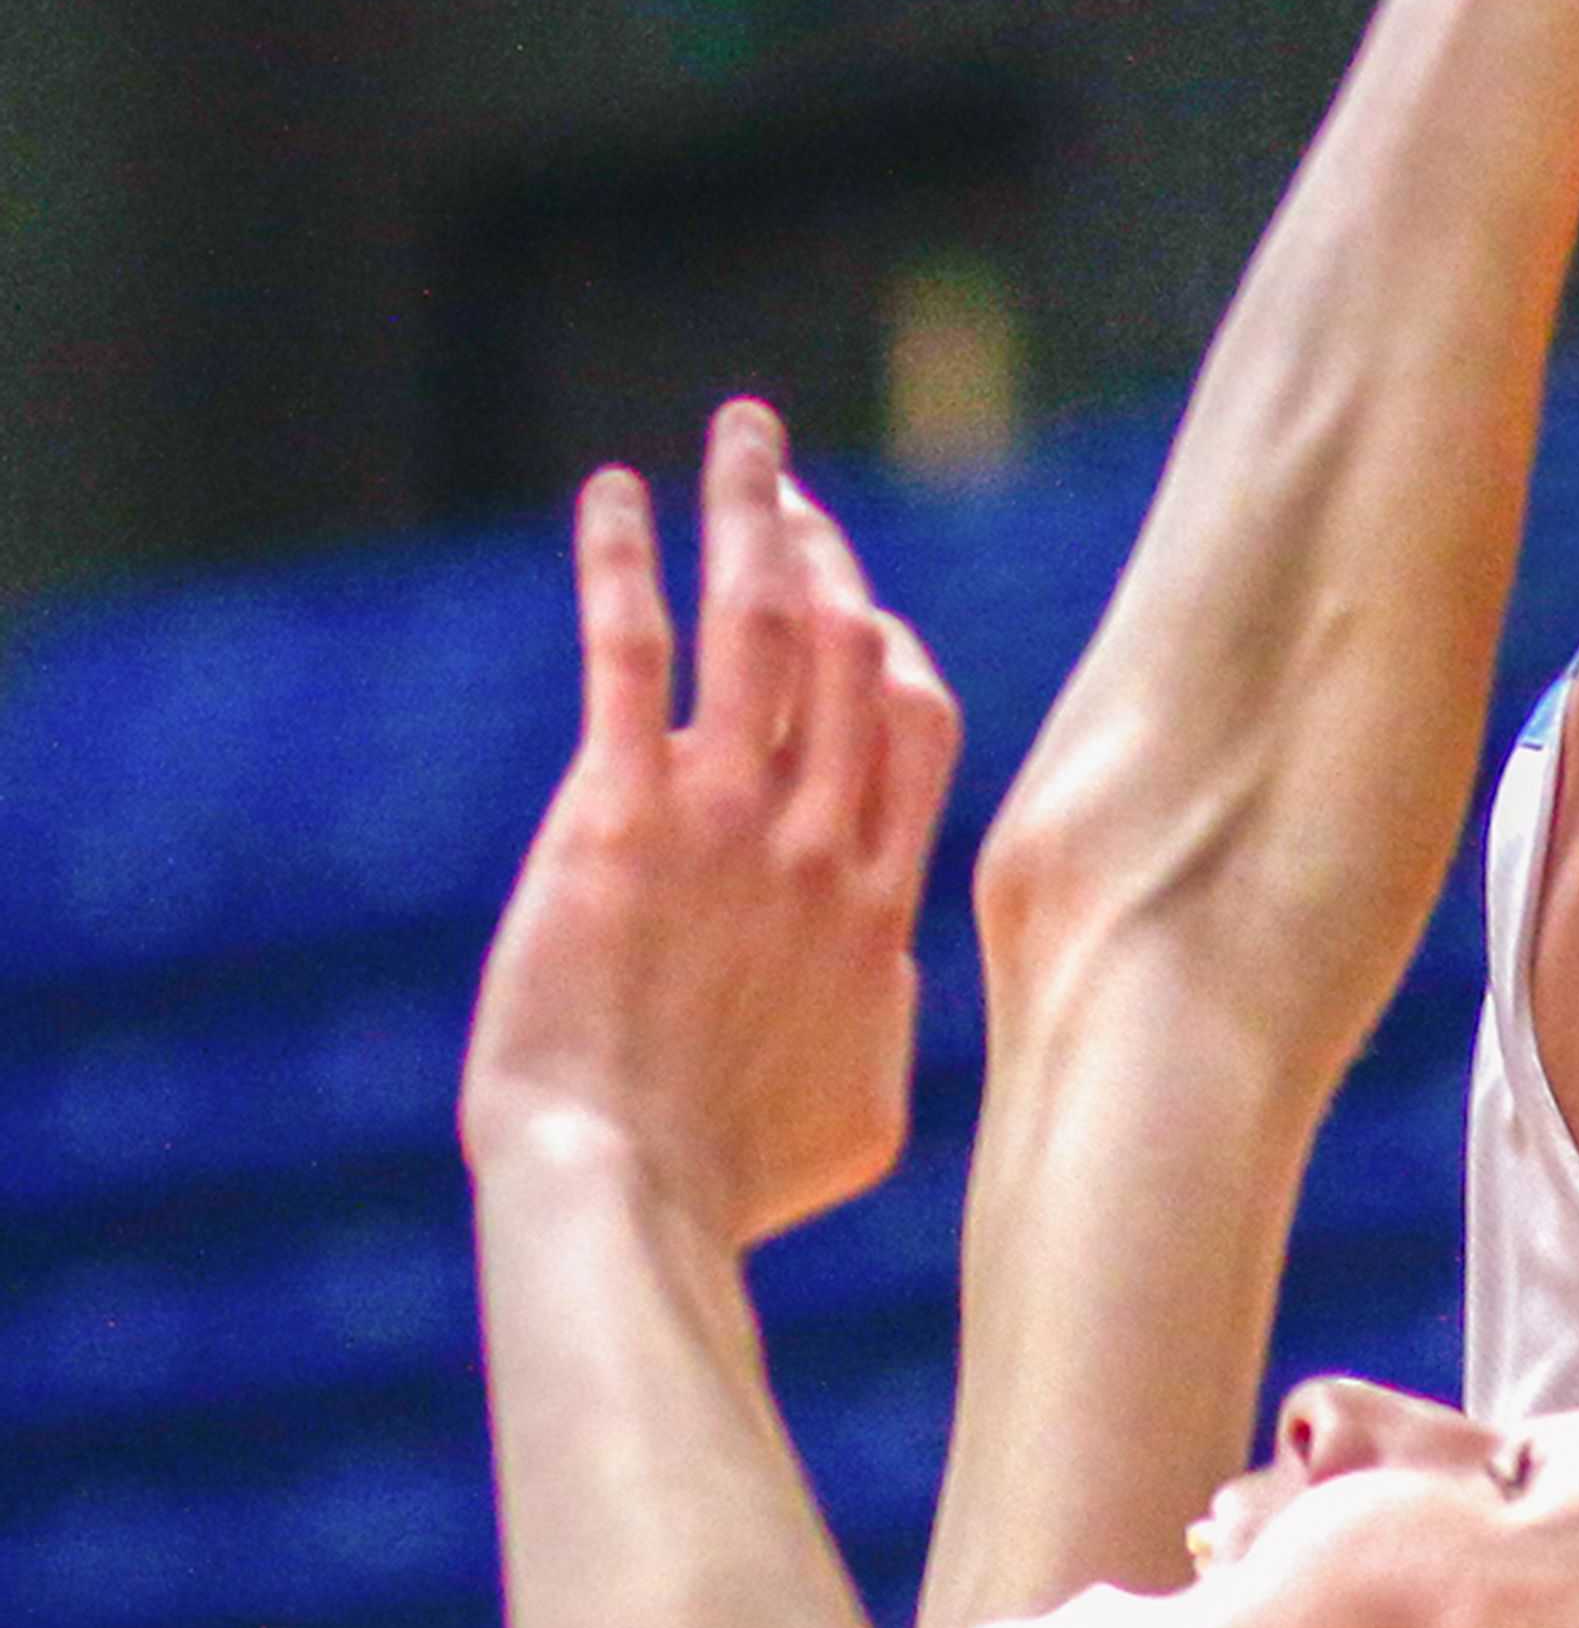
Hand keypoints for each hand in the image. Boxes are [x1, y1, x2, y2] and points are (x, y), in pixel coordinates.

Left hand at [463, 402, 960, 1250]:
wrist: (626, 1195)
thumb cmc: (734, 1183)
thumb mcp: (860, 1114)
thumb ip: (885, 1023)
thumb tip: (890, 988)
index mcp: (876, 900)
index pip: (914, 725)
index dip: (896, 652)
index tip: (863, 613)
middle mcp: (815, 837)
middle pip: (851, 647)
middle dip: (827, 553)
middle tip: (791, 495)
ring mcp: (721, 819)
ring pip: (764, 622)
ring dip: (756, 513)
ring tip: (746, 433)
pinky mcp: (616, 818)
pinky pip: (630, 655)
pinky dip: (623, 562)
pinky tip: (614, 495)